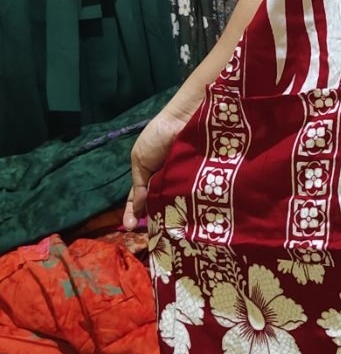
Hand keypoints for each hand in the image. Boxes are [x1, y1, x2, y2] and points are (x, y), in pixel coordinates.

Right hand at [122, 108, 188, 230]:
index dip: (133, 213)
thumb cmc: (157, 137)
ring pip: (176, 204)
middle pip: (160, 206)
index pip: (140, 199)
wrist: (184, 120)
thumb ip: (139, 185)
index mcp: (151, 177)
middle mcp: (168, 182)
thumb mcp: (140, 160)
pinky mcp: (200, 180)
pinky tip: (183, 217)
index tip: (127, 228)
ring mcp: (184, 182)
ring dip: (171, 215)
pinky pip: (191, 196)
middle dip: (155, 219)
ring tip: (166, 230)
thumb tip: (136, 208)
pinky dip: (187, 204)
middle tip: (151, 233)